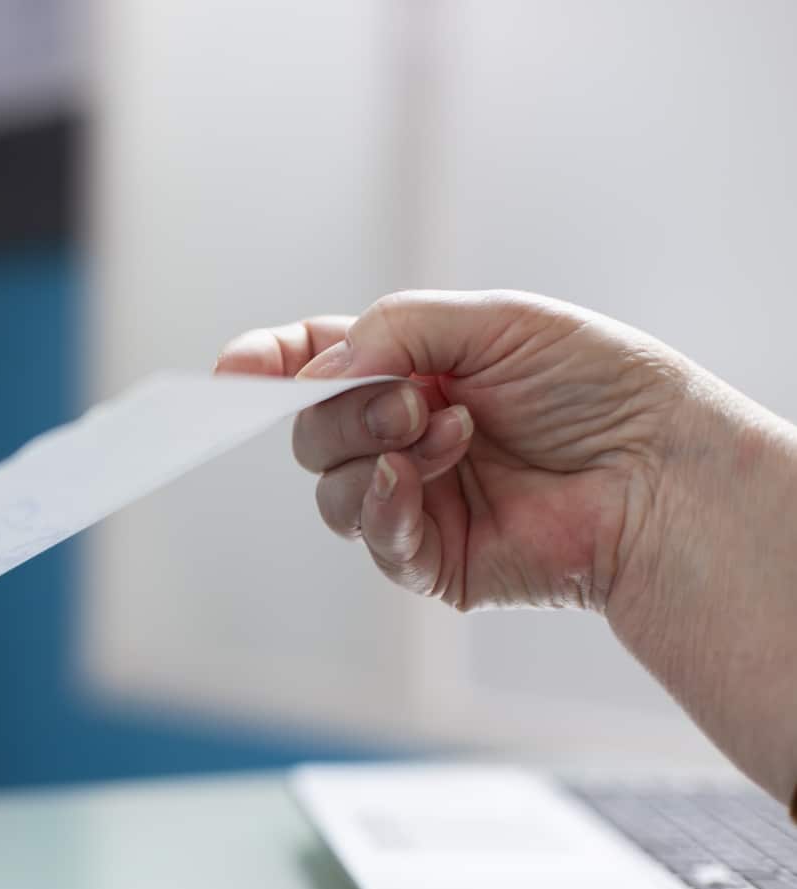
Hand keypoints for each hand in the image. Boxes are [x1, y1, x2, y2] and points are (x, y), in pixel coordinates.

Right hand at [216, 290, 693, 613]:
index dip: (268, 365)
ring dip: (374, 454)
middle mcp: (402, 438)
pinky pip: (371, 538)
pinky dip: (381, 504)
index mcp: (411, 372)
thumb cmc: (598, 387)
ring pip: (330, 490)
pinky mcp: (431, 561)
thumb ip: (394, 331)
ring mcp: (414, 501)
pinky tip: (418, 478)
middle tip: (408, 400)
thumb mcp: (494, 321)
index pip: (314, 366)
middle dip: (342, 411)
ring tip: (451, 434)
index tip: (236, 369)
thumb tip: (318, 373)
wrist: (659, 472)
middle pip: (310, 432)